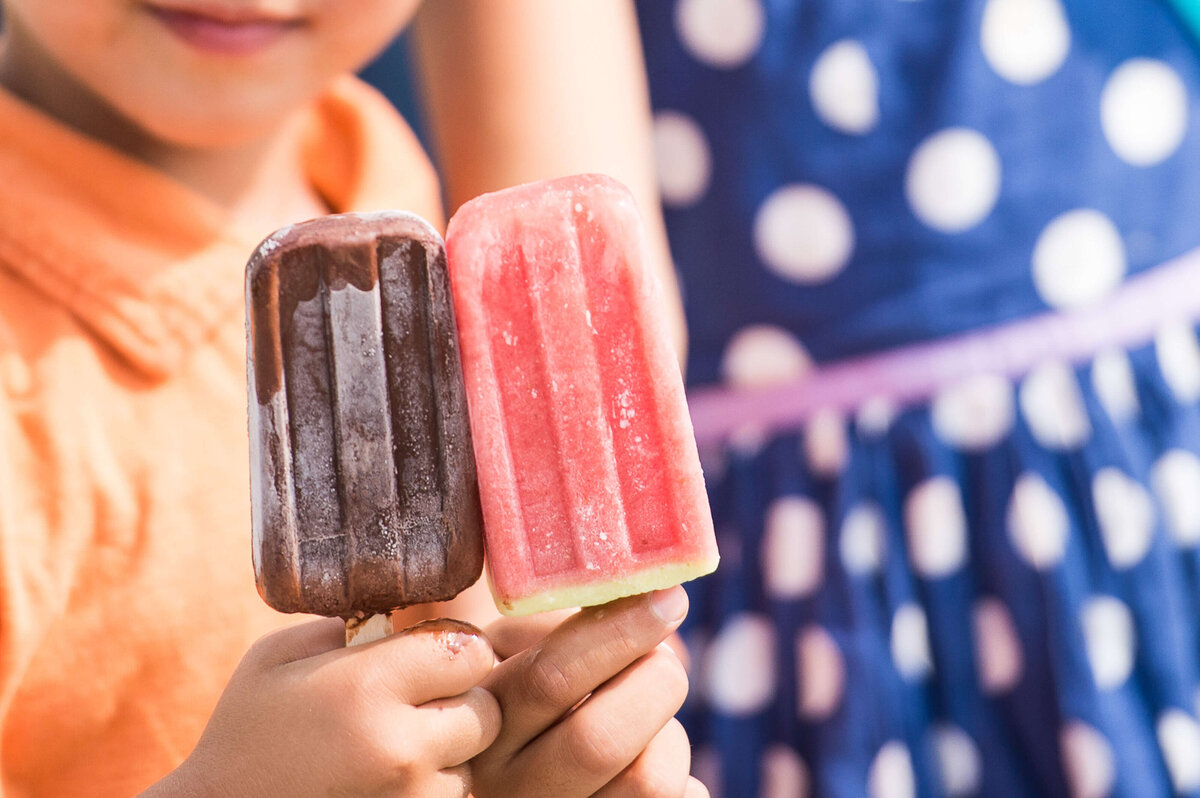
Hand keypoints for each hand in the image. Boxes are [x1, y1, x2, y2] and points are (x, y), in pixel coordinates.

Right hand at [143, 617, 500, 797]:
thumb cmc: (243, 734)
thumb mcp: (276, 658)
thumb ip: (345, 628)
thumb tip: (402, 614)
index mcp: (367, 687)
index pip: (470, 651)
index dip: (457, 648)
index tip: (433, 655)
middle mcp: (398, 746)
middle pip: (486, 709)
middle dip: (462, 701)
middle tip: (421, 702)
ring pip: (473, 760)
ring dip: (450, 750)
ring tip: (394, 746)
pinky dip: (433, 787)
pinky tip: (388, 780)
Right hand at [471, 586, 708, 796]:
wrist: (504, 770)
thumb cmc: (518, 689)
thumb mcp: (507, 650)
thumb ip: (556, 629)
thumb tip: (641, 604)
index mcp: (480, 723)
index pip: (550, 679)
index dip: (619, 632)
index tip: (665, 598)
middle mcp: (507, 787)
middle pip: (600, 740)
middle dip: (655, 682)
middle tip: (664, 661)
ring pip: (647, 781)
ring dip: (670, 735)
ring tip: (649, 720)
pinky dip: (685, 778)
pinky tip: (650, 761)